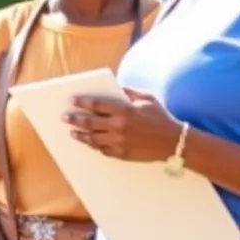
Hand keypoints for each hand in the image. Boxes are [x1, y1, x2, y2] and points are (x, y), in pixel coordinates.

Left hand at [63, 88, 182, 162]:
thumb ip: (128, 92)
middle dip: (75, 119)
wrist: (174, 141)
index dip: (82, 102)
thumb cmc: (160, 117)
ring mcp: (119, 142)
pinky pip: (102, 150)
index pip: (96, 105)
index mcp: (124, 110)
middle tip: (65, 117)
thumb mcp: (147, 98)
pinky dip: (94, 145)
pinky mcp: (122, 154)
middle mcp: (119, 127)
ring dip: (80, 135)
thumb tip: (113, 86)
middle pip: (89, 123)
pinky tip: (89, 142)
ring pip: (93, 139)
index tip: (72, 101)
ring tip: (72, 132)